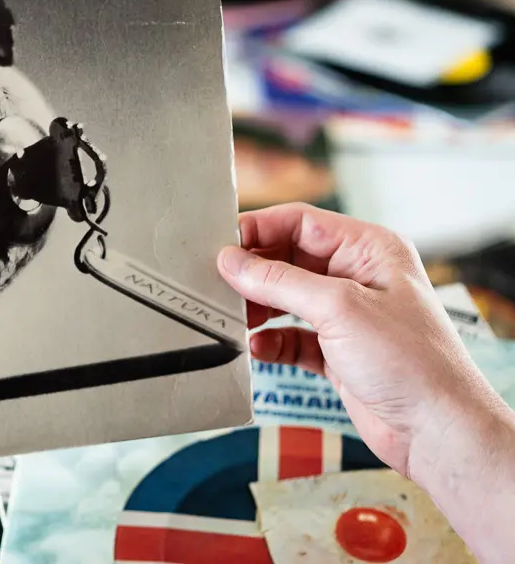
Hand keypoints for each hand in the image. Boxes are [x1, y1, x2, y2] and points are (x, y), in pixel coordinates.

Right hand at [218, 203, 514, 562]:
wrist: (438, 431)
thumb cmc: (411, 363)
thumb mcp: (337, 308)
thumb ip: (278, 281)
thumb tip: (231, 262)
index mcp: (370, 249)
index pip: (301, 222)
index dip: (259, 230)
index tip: (221, 245)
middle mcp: (358, 277)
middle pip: (288, 259)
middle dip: (253, 272)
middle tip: (216, 283)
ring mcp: (348, 316)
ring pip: (285, 298)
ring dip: (256, 308)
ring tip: (230, 317)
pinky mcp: (338, 352)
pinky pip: (290, 336)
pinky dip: (270, 342)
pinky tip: (255, 348)